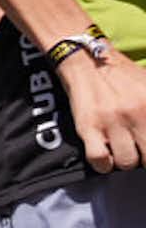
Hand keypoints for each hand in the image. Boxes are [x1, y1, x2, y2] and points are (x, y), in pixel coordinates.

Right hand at [60, 44, 145, 174]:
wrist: (88, 62)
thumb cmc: (122, 77)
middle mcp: (136, 113)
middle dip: (143, 157)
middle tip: (137, 149)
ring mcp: (112, 121)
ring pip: (127, 161)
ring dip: (125, 160)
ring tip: (121, 151)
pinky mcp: (88, 127)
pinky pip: (100, 159)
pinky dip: (103, 164)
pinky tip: (105, 157)